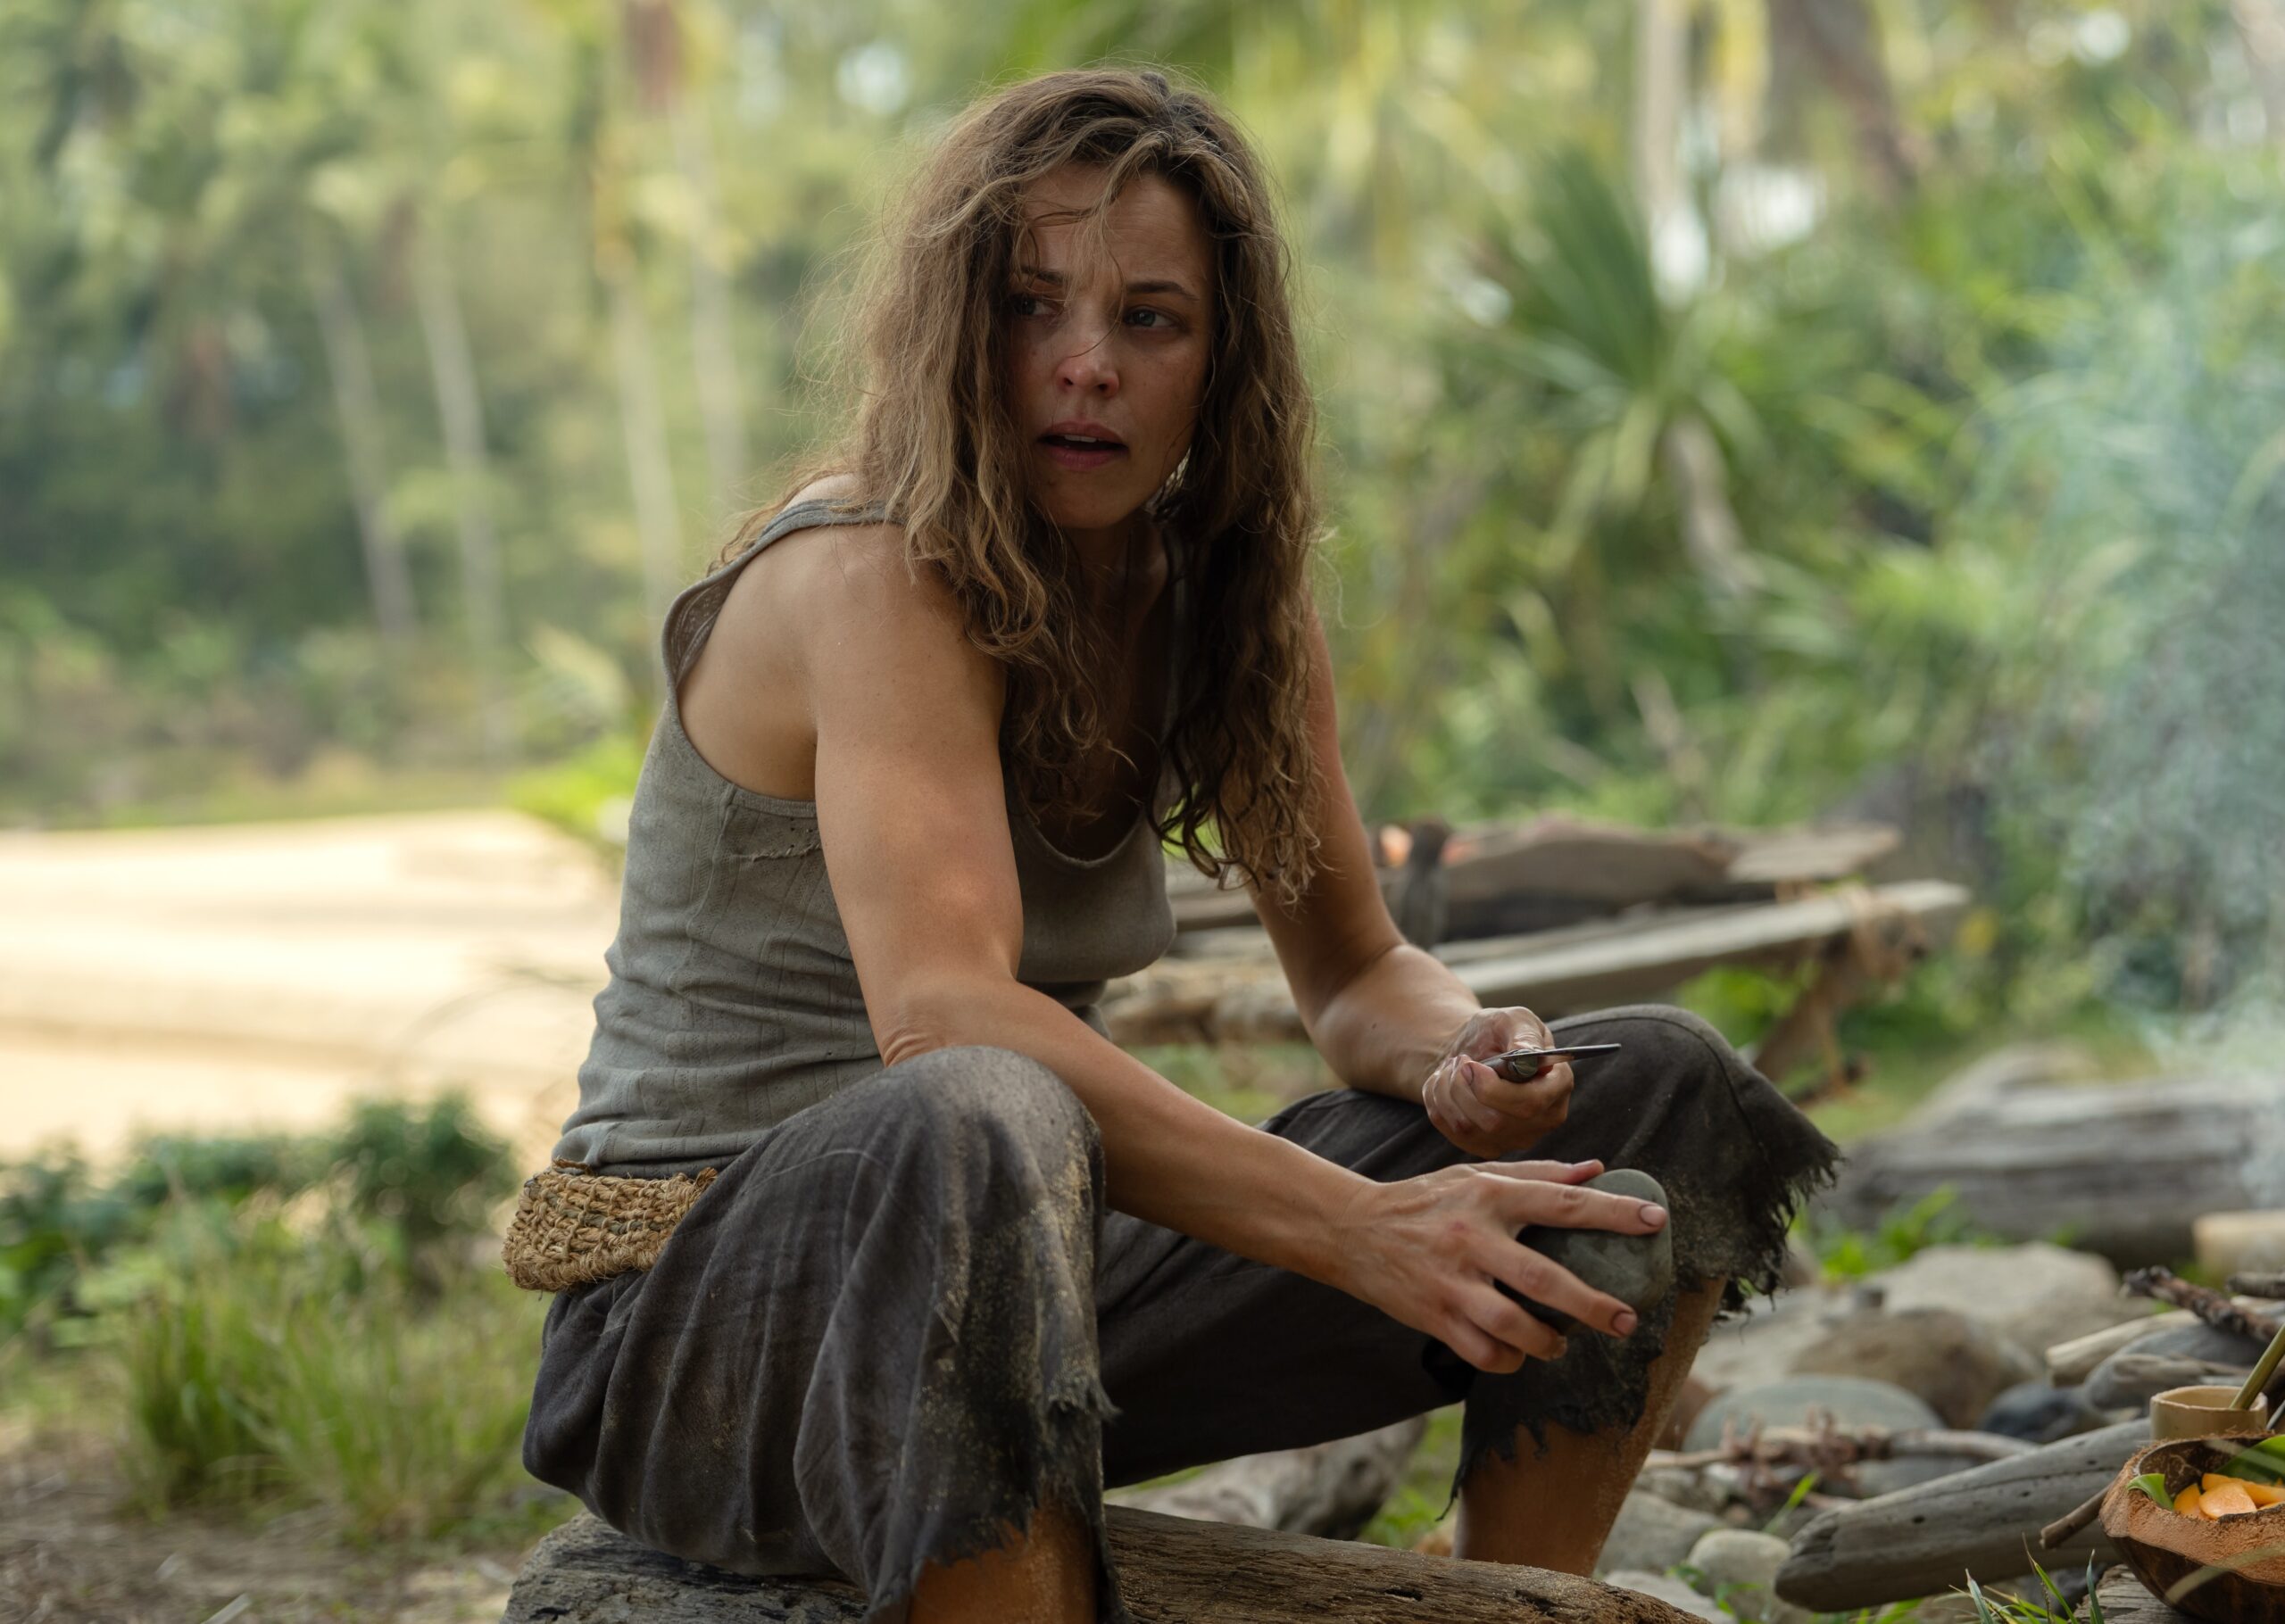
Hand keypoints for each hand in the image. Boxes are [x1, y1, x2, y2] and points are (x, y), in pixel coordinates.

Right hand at [1325, 1157, 1667, 1373]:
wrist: (1351, 1230)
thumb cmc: (1425, 1201)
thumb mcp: (1475, 1174)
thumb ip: (1536, 1174)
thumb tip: (1596, 1170)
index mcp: (1489, 1195)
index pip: (1562, 1202)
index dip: (1613, 1211)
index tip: (1657, 1221)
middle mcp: (1472, 1237)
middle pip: (1544, 1278)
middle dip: (1593, 1305)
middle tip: (1627, 1321)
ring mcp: (1451, 1281)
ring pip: (1512, 1326)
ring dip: (1548, 1342)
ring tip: (1563, 1343)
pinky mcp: (1433, 1315)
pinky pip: (1483, 1352)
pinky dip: (1509, 1359)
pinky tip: (1518, 1353)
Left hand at [1420, 1006, 1574, 1158]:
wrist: (1473, 1051)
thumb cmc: (1498, 1033)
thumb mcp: (1514, 1019)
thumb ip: (1524, 1034)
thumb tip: (1528, 1055)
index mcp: (1557, 1085)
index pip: (1530, 1103)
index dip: (1494, 1089)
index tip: (1471, 1065)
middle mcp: (1542, 1119)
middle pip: (1495, 1121)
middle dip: (1464, 1088)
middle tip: (1459, 1061)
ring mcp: (1514, 1138)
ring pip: (1468, 1126)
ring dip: (1448, 1091)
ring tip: (1454, 1067)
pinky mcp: (1486, 1146)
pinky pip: (1450, 1131)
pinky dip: (1438, 1102)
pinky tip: (1447, 1085)